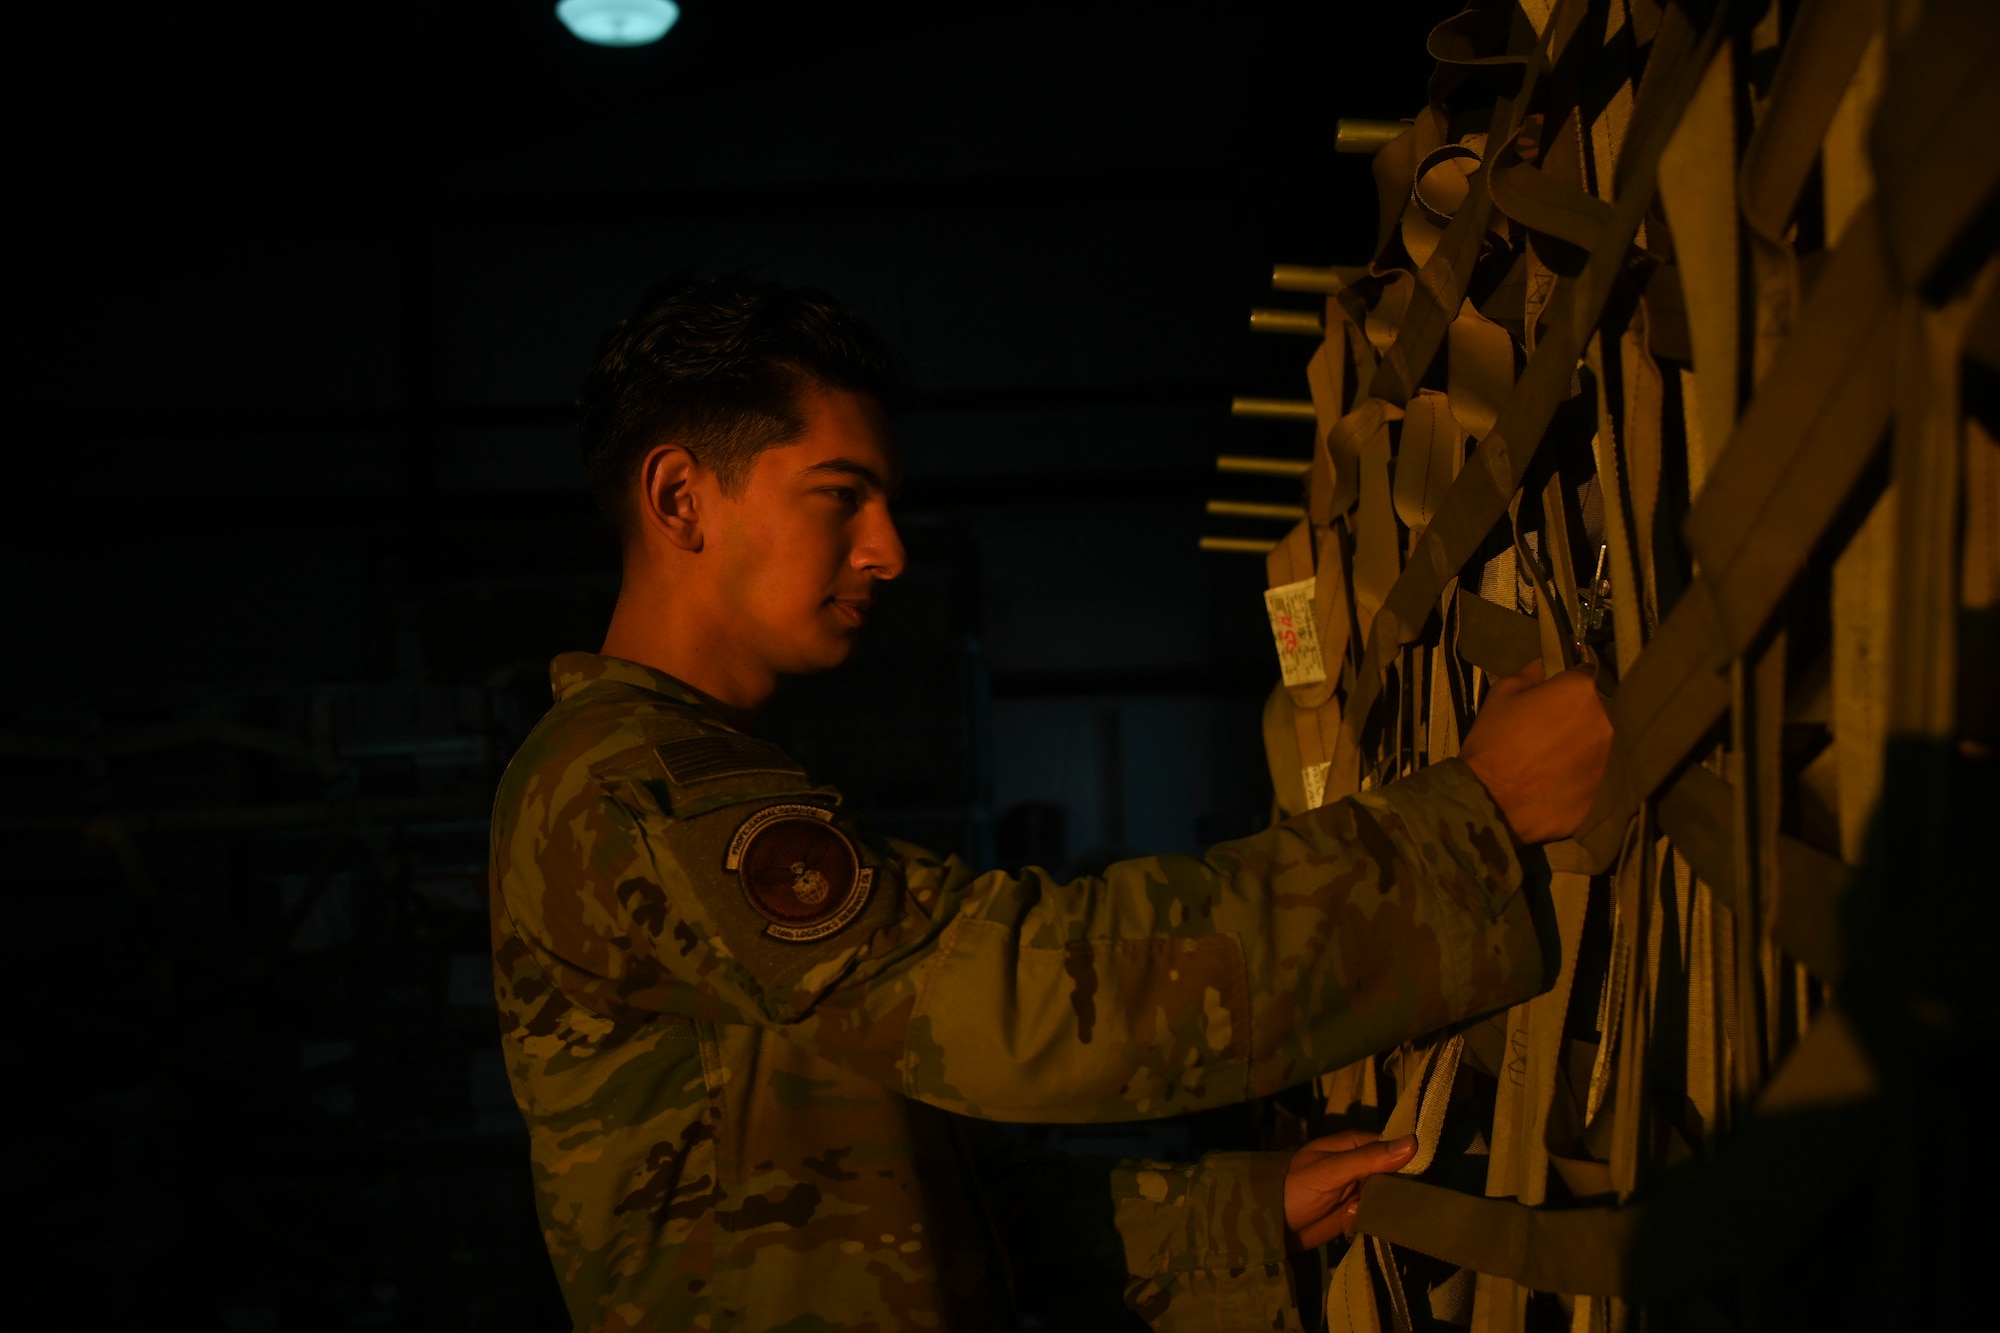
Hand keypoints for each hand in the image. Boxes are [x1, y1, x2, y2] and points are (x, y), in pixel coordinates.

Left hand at [1283, 1131, 1415, 1251]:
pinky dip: (1375, 1223)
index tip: (1429, 1173)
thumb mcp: (1332, 1169)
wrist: (1270, 1222)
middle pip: (1395, 1176)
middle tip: (1396, 1202)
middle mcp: (1362, 1167)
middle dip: (1399, 1190)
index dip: (1411, 1159)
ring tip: (1365, 1213)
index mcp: (1356, 1146)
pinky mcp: (1357, 1216)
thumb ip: (1369, 1158)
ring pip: (1388, 1199)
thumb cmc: (1296, 1185)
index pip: (1394, 1148)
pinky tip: (1365, 1225)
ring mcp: (1360, 1192)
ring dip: (1385, 1209)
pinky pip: (1377, 1218)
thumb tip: (1412, 1142)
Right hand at [1460, 659, 1612, 843]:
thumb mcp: (1501, 697)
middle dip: (1582, 714)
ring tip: (1558, 757)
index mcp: (1581, 690)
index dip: (1571, 683)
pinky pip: (1599, 773)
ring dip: (1586, 744)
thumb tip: (1541, 665)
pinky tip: (1562, 780)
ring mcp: (1611, 756)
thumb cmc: (1494, 740)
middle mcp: (1606, 719)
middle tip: (1555, 729)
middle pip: (1600, 709)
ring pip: (1603, 742)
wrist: (1492, 799)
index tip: (1558, 694)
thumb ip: (1527, 676)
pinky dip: (1585, 773)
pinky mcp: (1607, 787)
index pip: (1587, 673)